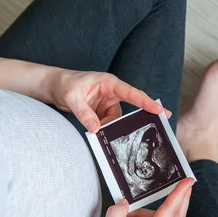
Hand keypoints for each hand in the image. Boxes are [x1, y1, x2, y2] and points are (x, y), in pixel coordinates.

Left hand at [50, 70, 171, 132]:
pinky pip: (108, 123)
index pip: (131, 93)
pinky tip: (97, 133)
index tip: (160, 110)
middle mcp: (111, 92)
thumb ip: (84, 113)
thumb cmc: (65, 84)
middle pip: (132, 105)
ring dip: (111, 127)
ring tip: (98, 131)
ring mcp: (107, 102)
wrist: (54, 86)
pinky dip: (104, 129)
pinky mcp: (101, 111)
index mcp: (109, 83)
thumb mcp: (72, 97)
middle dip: (145, 113)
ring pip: (117, 119)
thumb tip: (96, 129)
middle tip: (163, 121)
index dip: (146, 102)